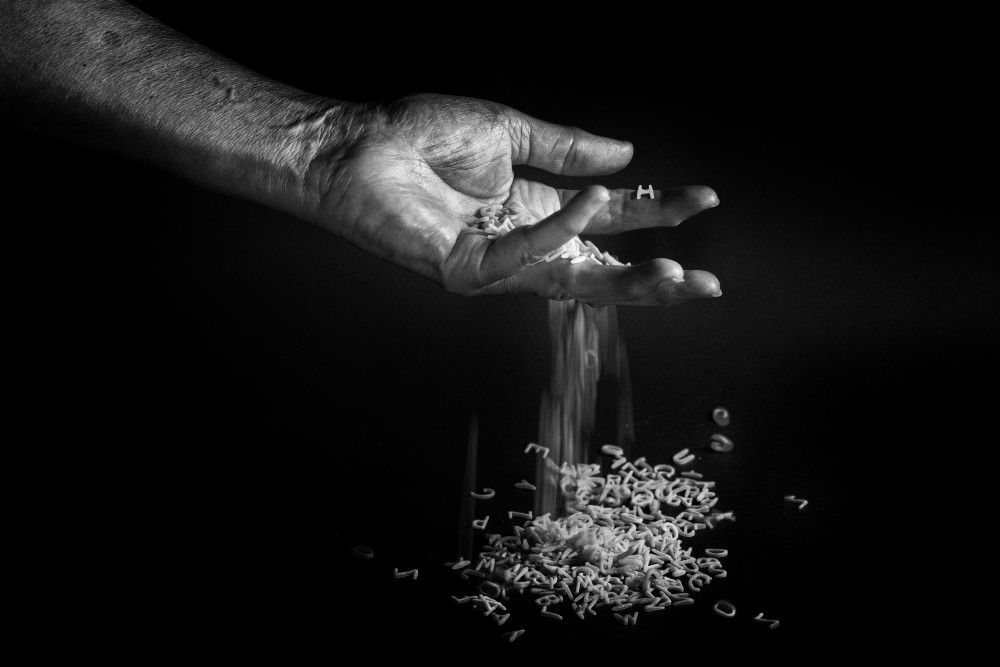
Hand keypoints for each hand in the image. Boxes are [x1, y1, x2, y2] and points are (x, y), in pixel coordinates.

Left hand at [305, 94, 721, 306]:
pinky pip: (526, 256)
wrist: (359, 144)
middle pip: (600, 268)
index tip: (705, 199)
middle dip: (654, 278)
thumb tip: (627, 156)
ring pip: (571, 283)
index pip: (610, 219)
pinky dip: (561, 229)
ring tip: (676, 277)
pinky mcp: (468, 271)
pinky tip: (594, 202)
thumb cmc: (421, 134)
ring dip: (625, 283)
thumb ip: (568, 147)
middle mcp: (523, 241)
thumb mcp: (510, 129)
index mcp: (535, 208)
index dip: (656, 212)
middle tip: (707, 286)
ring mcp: (497, 262)